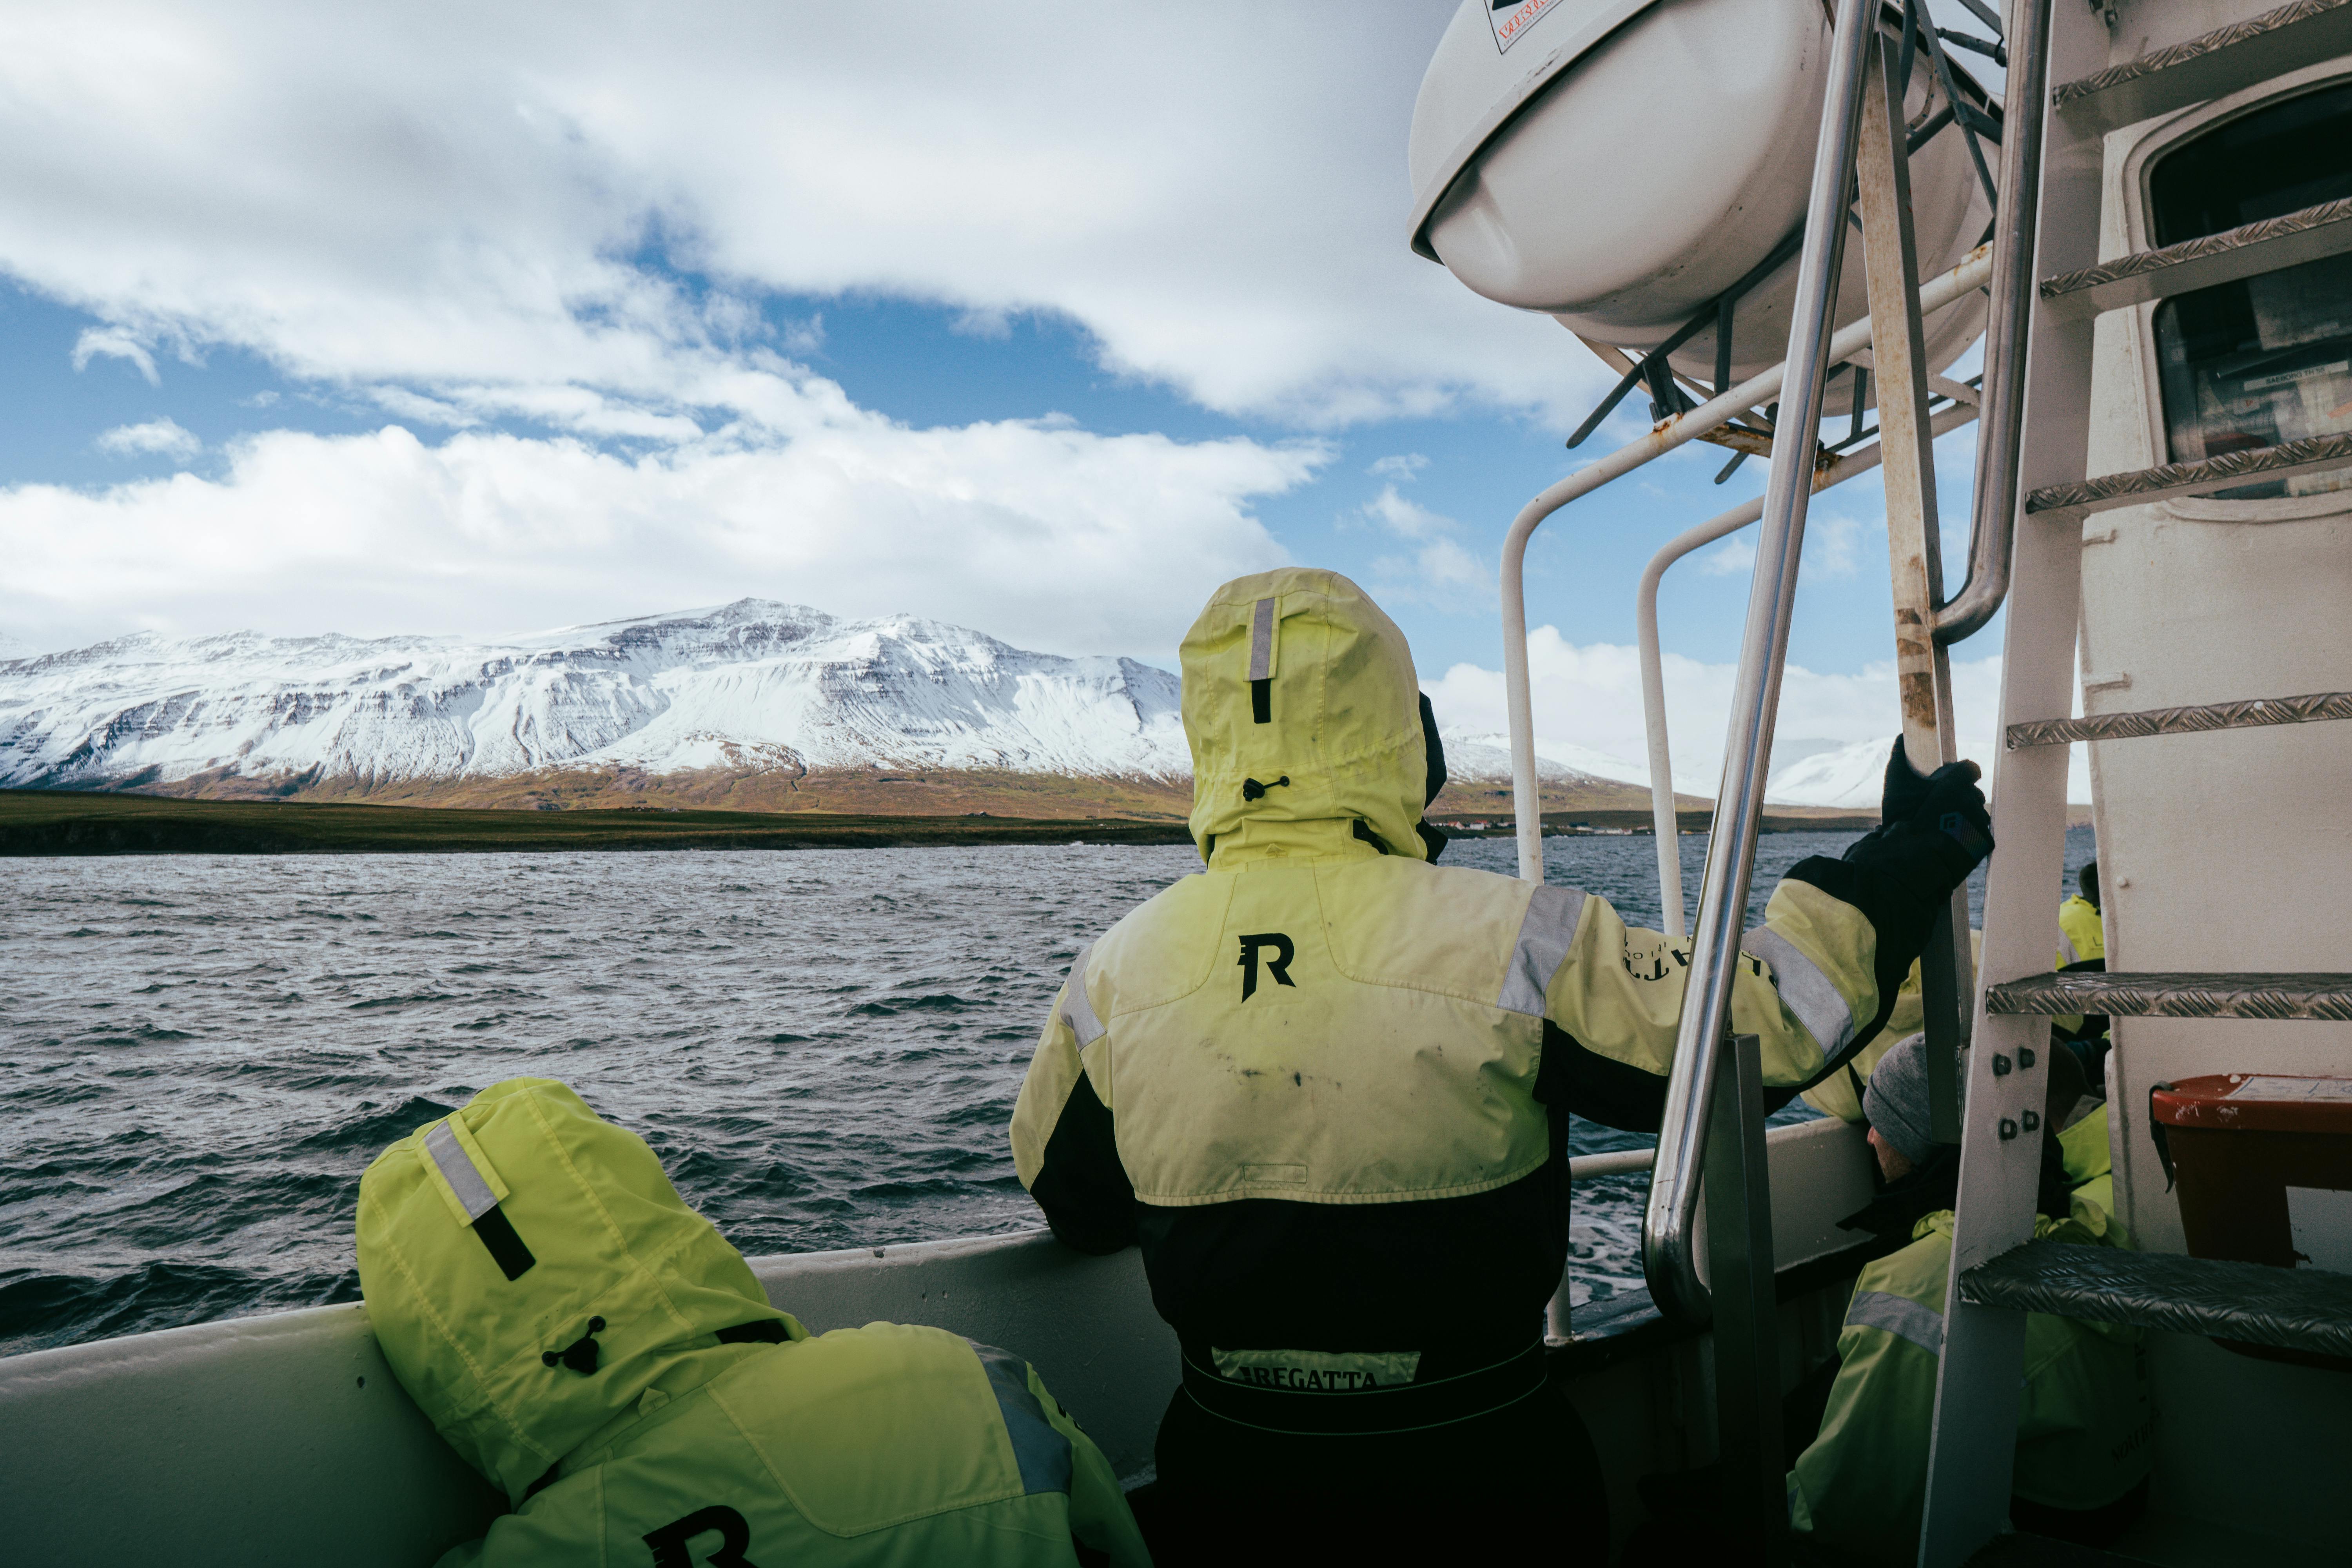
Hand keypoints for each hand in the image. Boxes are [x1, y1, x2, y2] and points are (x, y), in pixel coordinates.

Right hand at [1879, 739, 1989, 860]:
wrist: (1914, 857)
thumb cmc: (1904, 818)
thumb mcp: (1896, 784)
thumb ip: (1899, 757)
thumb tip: (1901, 735)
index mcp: (1956, 784)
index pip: (1971, 768)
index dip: (1963, 773)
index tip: (1953, 781)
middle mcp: (1972, 800)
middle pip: (1973, 793)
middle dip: (1961, 799)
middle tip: (1943, 809)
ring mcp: (1981, 821)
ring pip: (1977, 814)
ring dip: (1966, 818)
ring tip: (1947, 828)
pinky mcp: (1985, 840)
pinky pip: (1981, 833)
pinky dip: (1970, 837)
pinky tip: (1954, 840)